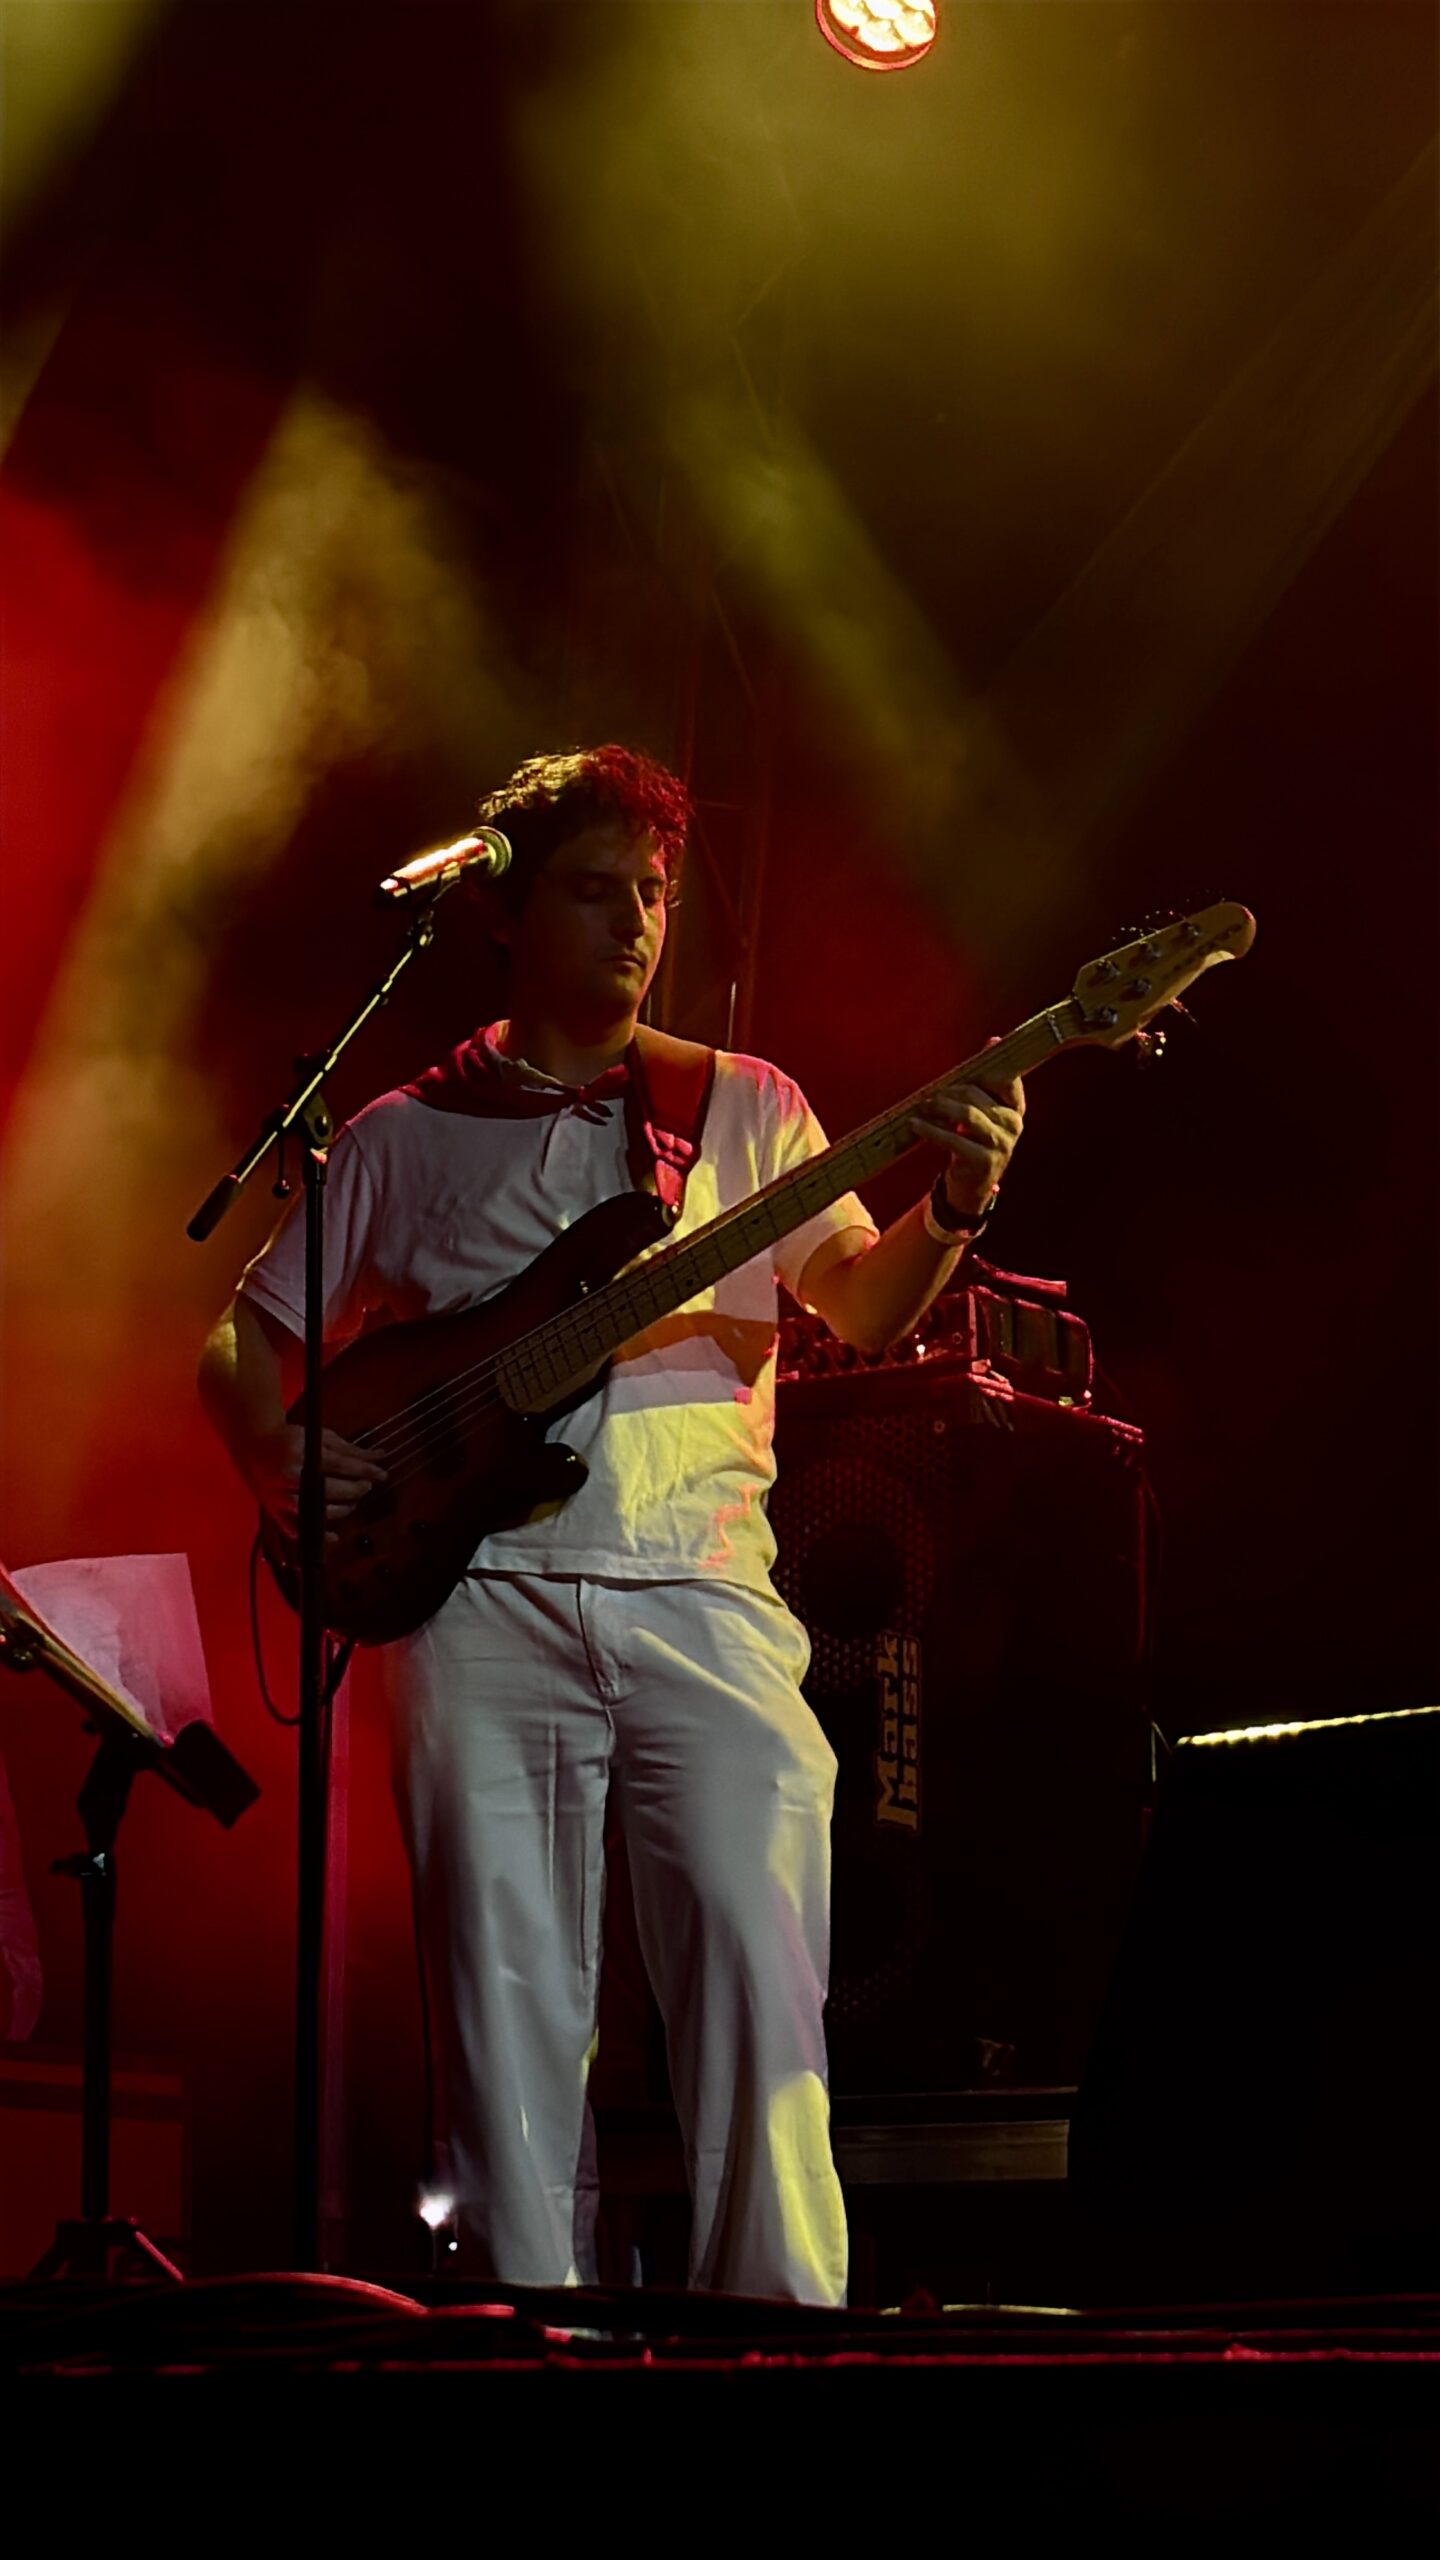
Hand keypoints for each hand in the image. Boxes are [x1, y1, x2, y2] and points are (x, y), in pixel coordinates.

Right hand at [244, 1424, 387, 1532]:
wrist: (254, 1444)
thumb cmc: (291, 1438)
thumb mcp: (320, 1436)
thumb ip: (349, 1449)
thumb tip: (379, 1457)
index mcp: (301, 1454)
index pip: (340, 1466)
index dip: (364, 1471)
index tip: (381, 1475)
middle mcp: (290, 1478)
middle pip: (331, 1490)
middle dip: (355, 1490)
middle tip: (366, 1486)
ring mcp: (281, 1498)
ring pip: (318, 1512)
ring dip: (342, 1509)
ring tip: (351, 1501)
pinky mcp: (275, 1511)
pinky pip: (297, 1530)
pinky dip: (317, 1535)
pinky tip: (334, 1536)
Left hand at [910, 1045, 1024, 1218]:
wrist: (971, 1189)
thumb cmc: (973, 1143)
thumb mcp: (981, 1116)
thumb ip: (982, 1084)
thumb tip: (993, 1040)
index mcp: (1016, 1110)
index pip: (1008, 1080)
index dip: (994, 1064)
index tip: (987, 1047)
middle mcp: (1014, 1125)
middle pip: (976, 1094)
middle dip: (948, 1092)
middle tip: (928, 1096)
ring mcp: (1002, 1144)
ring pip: (966, 1114)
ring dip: (938, 1108)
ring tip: (921, 1107)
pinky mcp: (985, 1161)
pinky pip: (953, 1139)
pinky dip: (931, 1130)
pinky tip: (915, 1125)